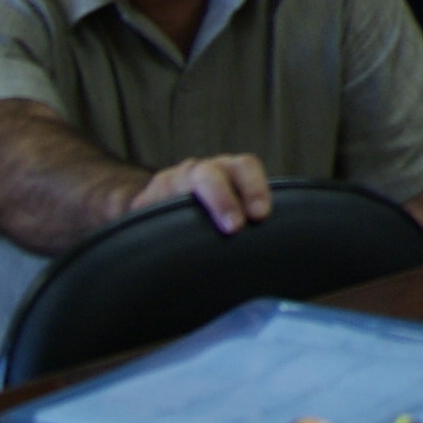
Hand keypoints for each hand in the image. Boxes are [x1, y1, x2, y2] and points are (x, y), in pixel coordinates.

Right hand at [134, 152, 273, 234]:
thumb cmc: (207, 212)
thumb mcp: (231, 207)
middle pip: (214, 173)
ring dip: (193, 206)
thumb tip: (276, 254)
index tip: (260, 216)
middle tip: (234, 228)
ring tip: (195, 236)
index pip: (245, 168)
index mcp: (228, 171)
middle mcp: (201, 171)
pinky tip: (163, 238)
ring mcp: (172, 182)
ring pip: (180, 185)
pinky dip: (157, 220)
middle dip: (224, 199)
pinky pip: (151, 205)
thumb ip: (249, 217)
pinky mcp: (147, 199)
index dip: (255, 188)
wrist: (158, 206)